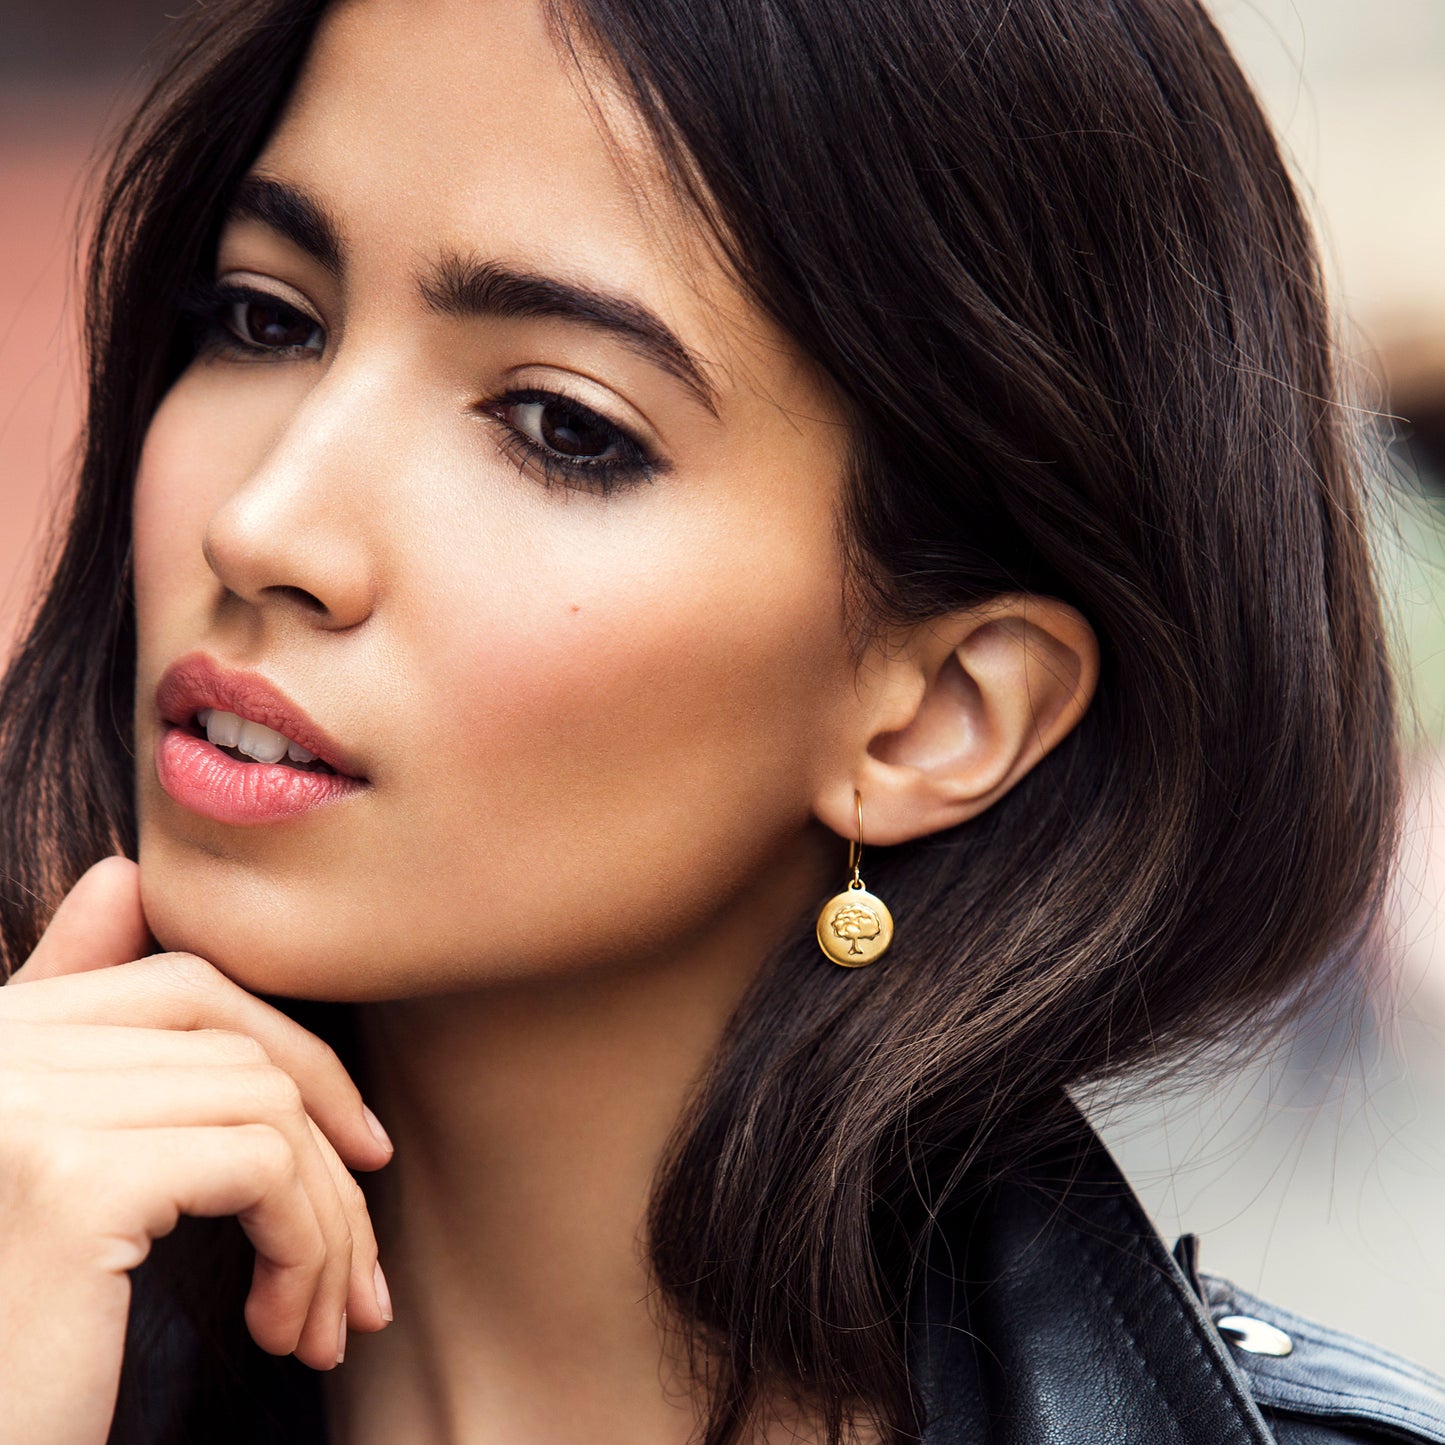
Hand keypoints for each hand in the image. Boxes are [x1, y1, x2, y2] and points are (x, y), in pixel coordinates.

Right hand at [0, 857, 393, 1444]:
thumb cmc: (17, 1327)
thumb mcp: (43, 1159)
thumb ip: (79, 1024)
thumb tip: (118, 874)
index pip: (182, 986)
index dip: (292, 1053)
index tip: (357, 1145)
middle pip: (234, 1051)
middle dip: (325, 1160)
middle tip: (360, 1266)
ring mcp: (25, 1104)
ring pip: (264, 1107)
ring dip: (324, 1222)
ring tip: (317, 1316)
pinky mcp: (71, 1179)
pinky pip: (262, 1165)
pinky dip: (306, 1243)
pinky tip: (281, 1322)